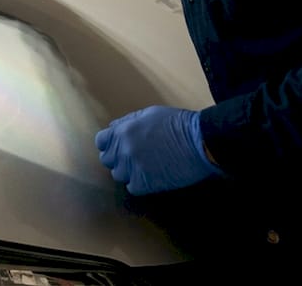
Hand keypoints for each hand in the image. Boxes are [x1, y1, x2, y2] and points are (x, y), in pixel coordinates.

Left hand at [95, 106, 221, 195]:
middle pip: (107, 160)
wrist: (200, 141)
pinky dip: (140, 184)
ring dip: (128, 172)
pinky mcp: (146, 183)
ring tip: (145, 167)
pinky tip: (152, 176)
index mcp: (122, 131)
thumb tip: (112, 128)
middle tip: (134, 158)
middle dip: (118, 158)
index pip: (101, 142)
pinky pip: (132, 187)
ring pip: (119, 175)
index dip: (109, 144)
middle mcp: (123, 150)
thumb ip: (127, 122)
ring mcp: (133, 167)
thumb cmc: (177, 123)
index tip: (119, 147)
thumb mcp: (148, 114)